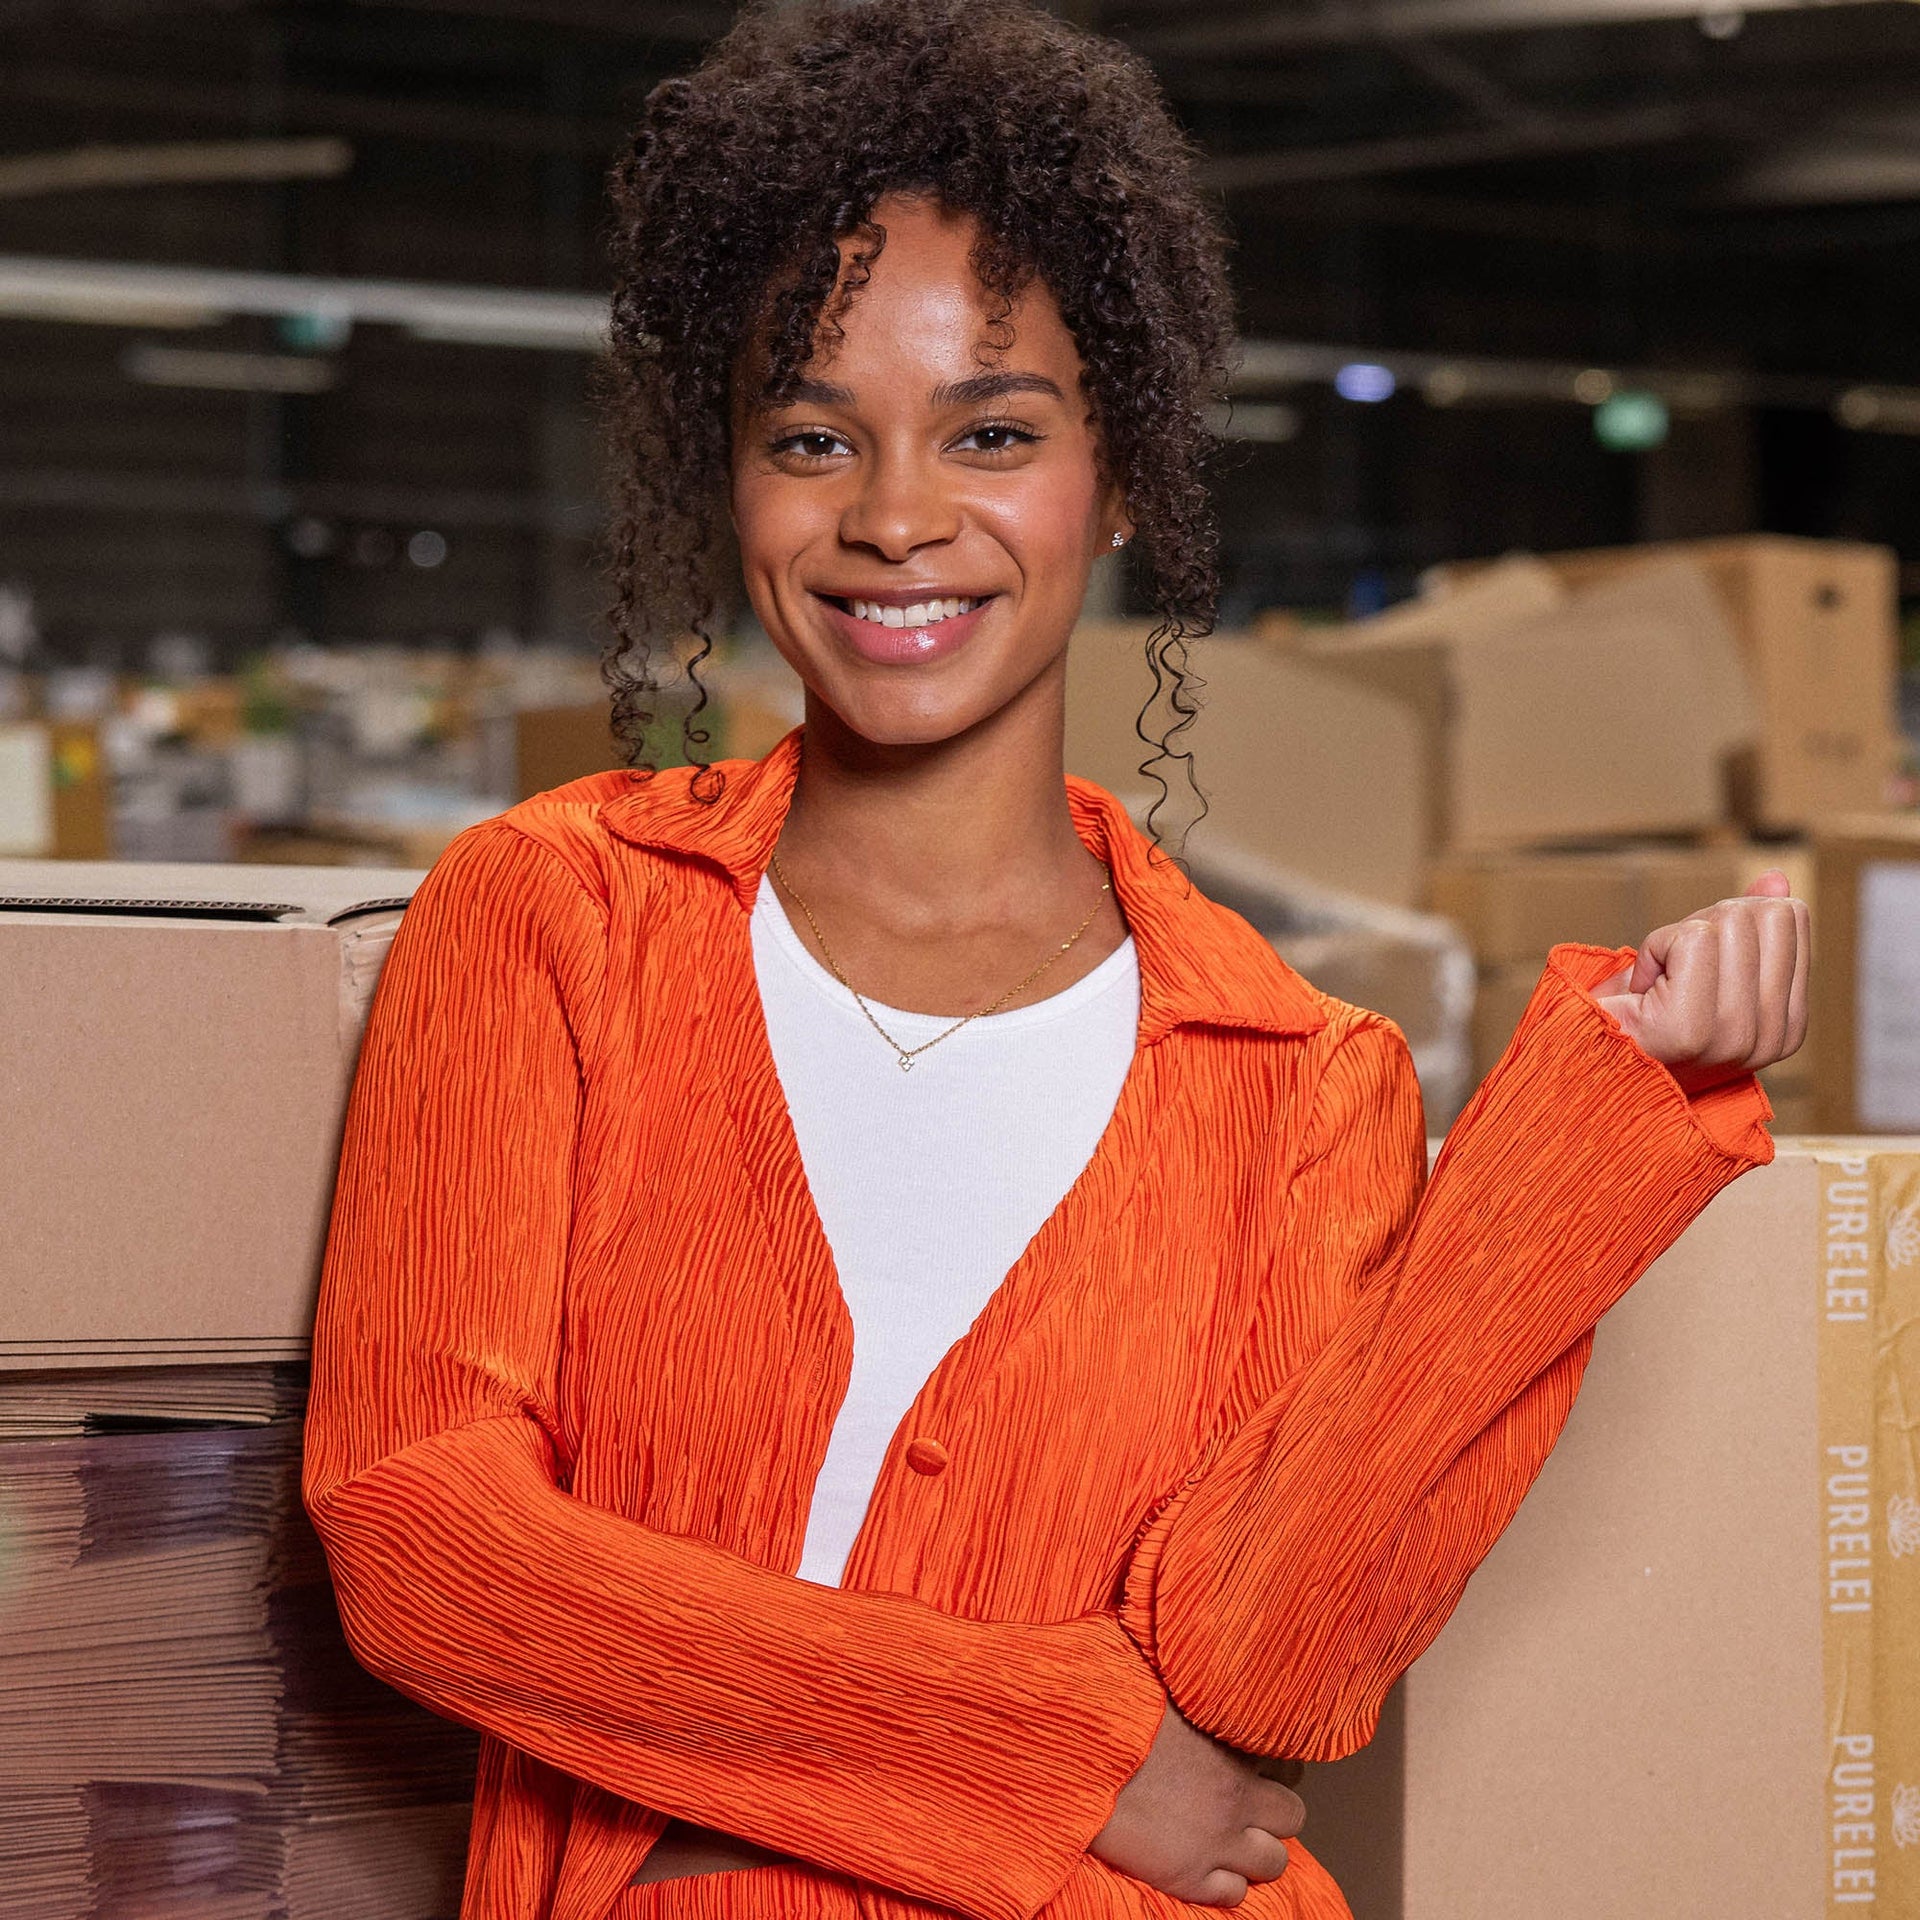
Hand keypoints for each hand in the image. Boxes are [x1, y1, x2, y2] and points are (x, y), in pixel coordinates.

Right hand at [1090, 1699, 1303, 1907]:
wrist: (1081, 1759)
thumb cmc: (1116, 1712)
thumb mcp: (1165, 1686)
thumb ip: (1195, 1692)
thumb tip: (1196, 1668)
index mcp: (1234, 1742)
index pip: (1289, 1761)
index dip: (1276, 1767)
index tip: (1258, 1767)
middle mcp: (1237, 1794)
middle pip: (1292, 1816)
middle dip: (1275, 1815)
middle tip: (1248, 1809)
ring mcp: (1218, 1839)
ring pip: (1275, 1862)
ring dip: (1257, 1854)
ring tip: (1231, 1843)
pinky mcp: (1191, 1876)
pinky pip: (1233, 1894)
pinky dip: (1224, 1885)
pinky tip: (1204, 1868)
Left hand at [1591, 871, 1809, 1094]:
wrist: (1583, 1062)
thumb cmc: (1639, 1021)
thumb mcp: (1706, 966)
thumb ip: (1750, 925)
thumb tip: (1777, 878)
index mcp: (1788, 1026)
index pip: (1791, 917)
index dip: (1730, 922)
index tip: (1696, 967)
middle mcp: (1772, 1037)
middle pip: (1763, 914)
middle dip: (1704, 925)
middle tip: (1672, 975)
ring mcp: (1735, 1036)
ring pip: (1730, 921)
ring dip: (1675, 941)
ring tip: (1656, 988)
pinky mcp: (1690, 1028)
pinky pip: (1691, 938)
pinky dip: (1653, 950)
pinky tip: (1641, 992)